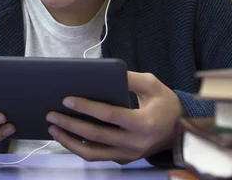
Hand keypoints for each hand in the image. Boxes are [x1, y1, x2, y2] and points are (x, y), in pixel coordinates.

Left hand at [46, 71, 183, 163]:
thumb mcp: (152, 85)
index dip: (86, 108)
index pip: (109, 116)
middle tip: (51, 114)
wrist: (180, 131)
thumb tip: (103, 71)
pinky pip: (97, 156)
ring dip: (69, 141)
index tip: (66, 99)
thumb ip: (129, 78)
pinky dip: (78, 147)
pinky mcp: (123, 159)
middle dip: (70, 124)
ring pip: (92, 153)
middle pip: (95, 136)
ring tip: (53, 127)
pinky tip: (65, 135)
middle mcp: (135, 143)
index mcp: (144, 124)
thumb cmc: (165, 104)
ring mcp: (128, 155)